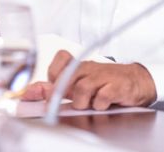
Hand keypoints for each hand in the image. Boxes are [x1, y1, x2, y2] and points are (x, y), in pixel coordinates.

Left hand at [22, 50, 156, 109]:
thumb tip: (28, 93)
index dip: (54, 74)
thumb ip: (53, 88)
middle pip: (67, 77)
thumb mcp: (77, 84)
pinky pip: (101, 97)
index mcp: (78, 66)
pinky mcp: (116, 86)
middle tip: (64, 103)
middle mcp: (88, 68)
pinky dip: (99, 104)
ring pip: (82, 89)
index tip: (52, 86)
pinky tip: (102, 104)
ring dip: (82, 102)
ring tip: (88, 103)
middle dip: (61, 93)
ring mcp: (102, 76)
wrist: (134, 81)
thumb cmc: (104, 82)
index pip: (60, 59)